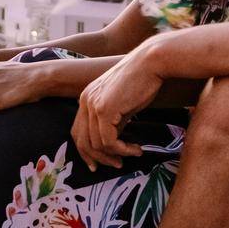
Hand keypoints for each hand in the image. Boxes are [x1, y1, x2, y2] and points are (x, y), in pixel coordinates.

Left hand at [72, 44, 163, 170]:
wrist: (151, 63)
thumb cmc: (142, 81)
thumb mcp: (122, 104)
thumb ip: (112, 121)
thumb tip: (111, 144)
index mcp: (86, 97)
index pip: (78, 132)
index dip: (86, 152)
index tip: (98, 164)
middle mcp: (85, 101)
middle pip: (83, 141)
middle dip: (99, 158)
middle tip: (117, 164)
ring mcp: (93, 105)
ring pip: (97, 144)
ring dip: (116, 154)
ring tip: (133, 153)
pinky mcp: (104, 110)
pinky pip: (108, 141)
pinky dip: (122, 150)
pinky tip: (136, 149)